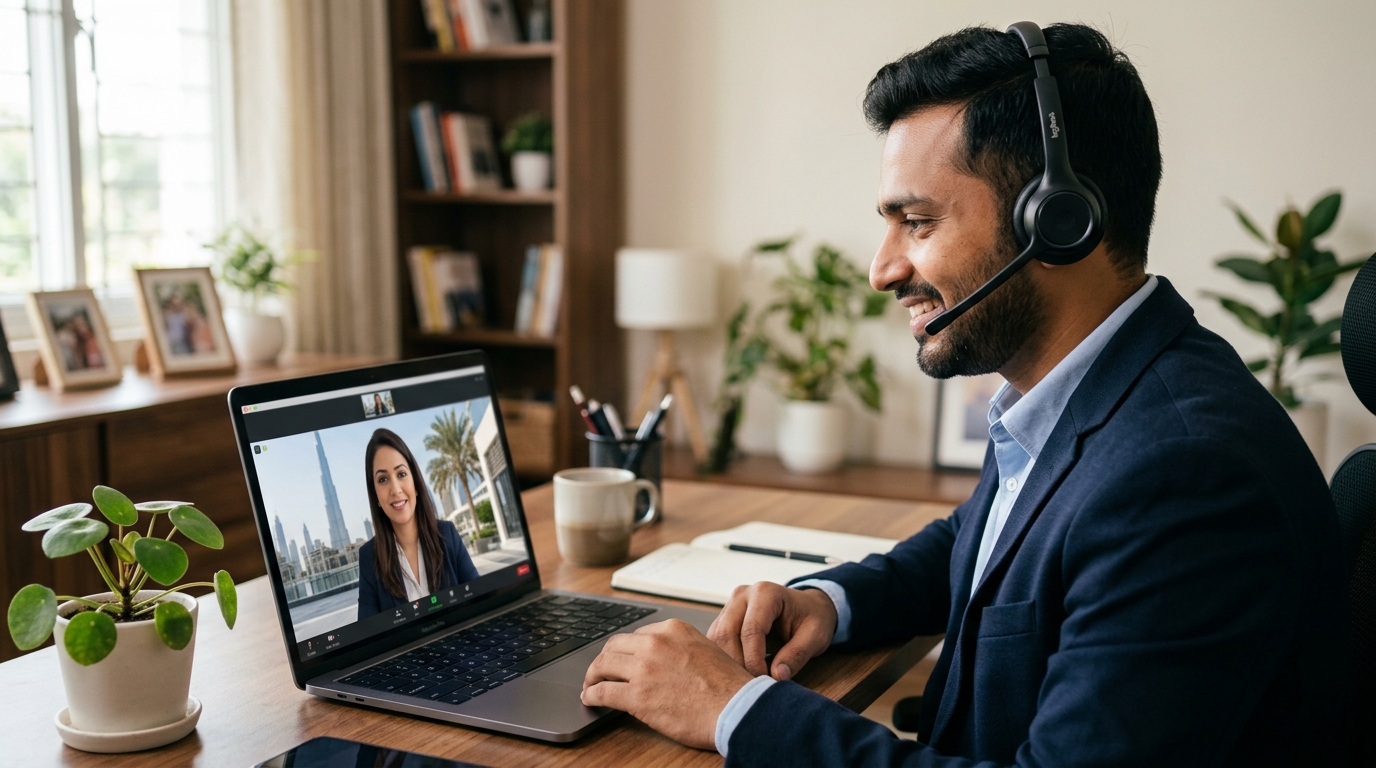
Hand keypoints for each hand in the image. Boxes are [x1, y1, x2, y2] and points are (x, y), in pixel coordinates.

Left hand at [581, 619, 755, 750]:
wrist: (736, 708)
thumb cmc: (729, 686)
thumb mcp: (706, 649)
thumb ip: (681, 649)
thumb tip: (665, 661)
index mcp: (673, 629)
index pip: (636, 635)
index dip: (625, 650)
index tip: (620, 660)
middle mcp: (655, 643)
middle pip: (614, 646)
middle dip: (603, 660)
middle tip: (598, 672)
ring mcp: (644, 668)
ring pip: (603, 666)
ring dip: (592, 676)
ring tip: (590, 686)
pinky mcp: (637, 696)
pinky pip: (602, 692)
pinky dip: (591, 695)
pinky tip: (590, 699)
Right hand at [707, 581, 836, 680]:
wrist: (807, 608)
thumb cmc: (812, 619)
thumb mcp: (816, 636)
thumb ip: (797, 654)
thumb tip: (776, 676)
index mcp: (765, 593)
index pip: (751, 630)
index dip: (754, 660)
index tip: (764, 680)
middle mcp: (742, 596)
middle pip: (726, 634)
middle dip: (737, 664)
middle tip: (752, 686)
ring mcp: (730, 606)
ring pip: (716, 639)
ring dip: (728, 664)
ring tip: (746, 681)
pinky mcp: (724, 619)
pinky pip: (715, 643)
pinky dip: (724, 661)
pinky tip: (740, 674)